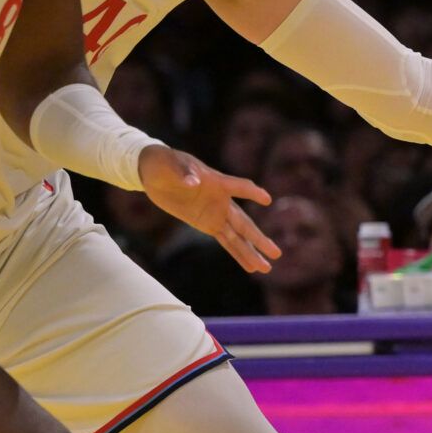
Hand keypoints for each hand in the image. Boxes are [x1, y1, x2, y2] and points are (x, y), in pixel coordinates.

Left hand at [137, 146, 280, 273]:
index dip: (251, 192)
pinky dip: (238, 253)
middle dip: (258, 239)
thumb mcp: (170, 165)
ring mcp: (217, 214)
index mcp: (217, 181)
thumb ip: (184, 173)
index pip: (239, 187)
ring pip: (238, 237)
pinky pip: (226, 241)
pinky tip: (249, 266)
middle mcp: (222, 200)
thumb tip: (193, 183)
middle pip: (244, 223)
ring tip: (266, 269)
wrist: (155, 172)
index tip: (266, 200)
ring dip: (251, 252)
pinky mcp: (208, 224)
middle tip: (276, 253)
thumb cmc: (165, 163)